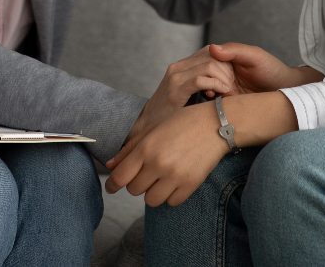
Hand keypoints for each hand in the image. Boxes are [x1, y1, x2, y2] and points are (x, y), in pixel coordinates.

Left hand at [105, 102, 226, 206]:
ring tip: (162, 176)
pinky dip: (171, 194)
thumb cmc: (182, 122)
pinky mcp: (190, 185)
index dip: (112, 185)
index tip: (112, 187)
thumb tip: (109, 166)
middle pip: (134, 190)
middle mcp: (158, 163)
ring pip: (151, 200)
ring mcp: (175, 176)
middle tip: (148, 170)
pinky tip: (176, 179)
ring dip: (153, 191)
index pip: (120, 177)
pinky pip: (171, 202)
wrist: (215, 124)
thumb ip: (129, 149)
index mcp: (146, 147)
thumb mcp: (153, 128)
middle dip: (138, 182)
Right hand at [125, 47, 236, 144]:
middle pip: (212, 56)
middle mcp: (179, 66)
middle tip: (233, 88)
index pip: (211, 52)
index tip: (232, 80)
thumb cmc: (172, 112)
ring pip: (209, 65)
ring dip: (223, 79)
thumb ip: (202, 83)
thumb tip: (225, 81)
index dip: (226, 63)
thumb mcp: (189, 93)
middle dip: (228, 71)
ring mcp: (176, 76)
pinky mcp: (175, 89)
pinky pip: (200, 80)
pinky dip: (215, 85)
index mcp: (183, 65)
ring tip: (228, 93)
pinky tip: (222, 94)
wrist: (148, 124)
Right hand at [209, 42, 323, 93]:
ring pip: (207, 90)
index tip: (223, 79)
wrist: (285, 91)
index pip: (207, 62)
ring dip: (211, 94)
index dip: (210, 70)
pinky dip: (215, 104)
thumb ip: (235, 50)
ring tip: (222, 98)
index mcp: (226, 59)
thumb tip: (212, 48)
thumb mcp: (255, 56)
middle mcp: (222, 72)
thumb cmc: (272, 70)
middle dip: (211, 83)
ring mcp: (224, 88)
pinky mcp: (228, 102)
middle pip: (205, 76)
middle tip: (223, 91)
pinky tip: (224, 106)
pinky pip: (215, 103)